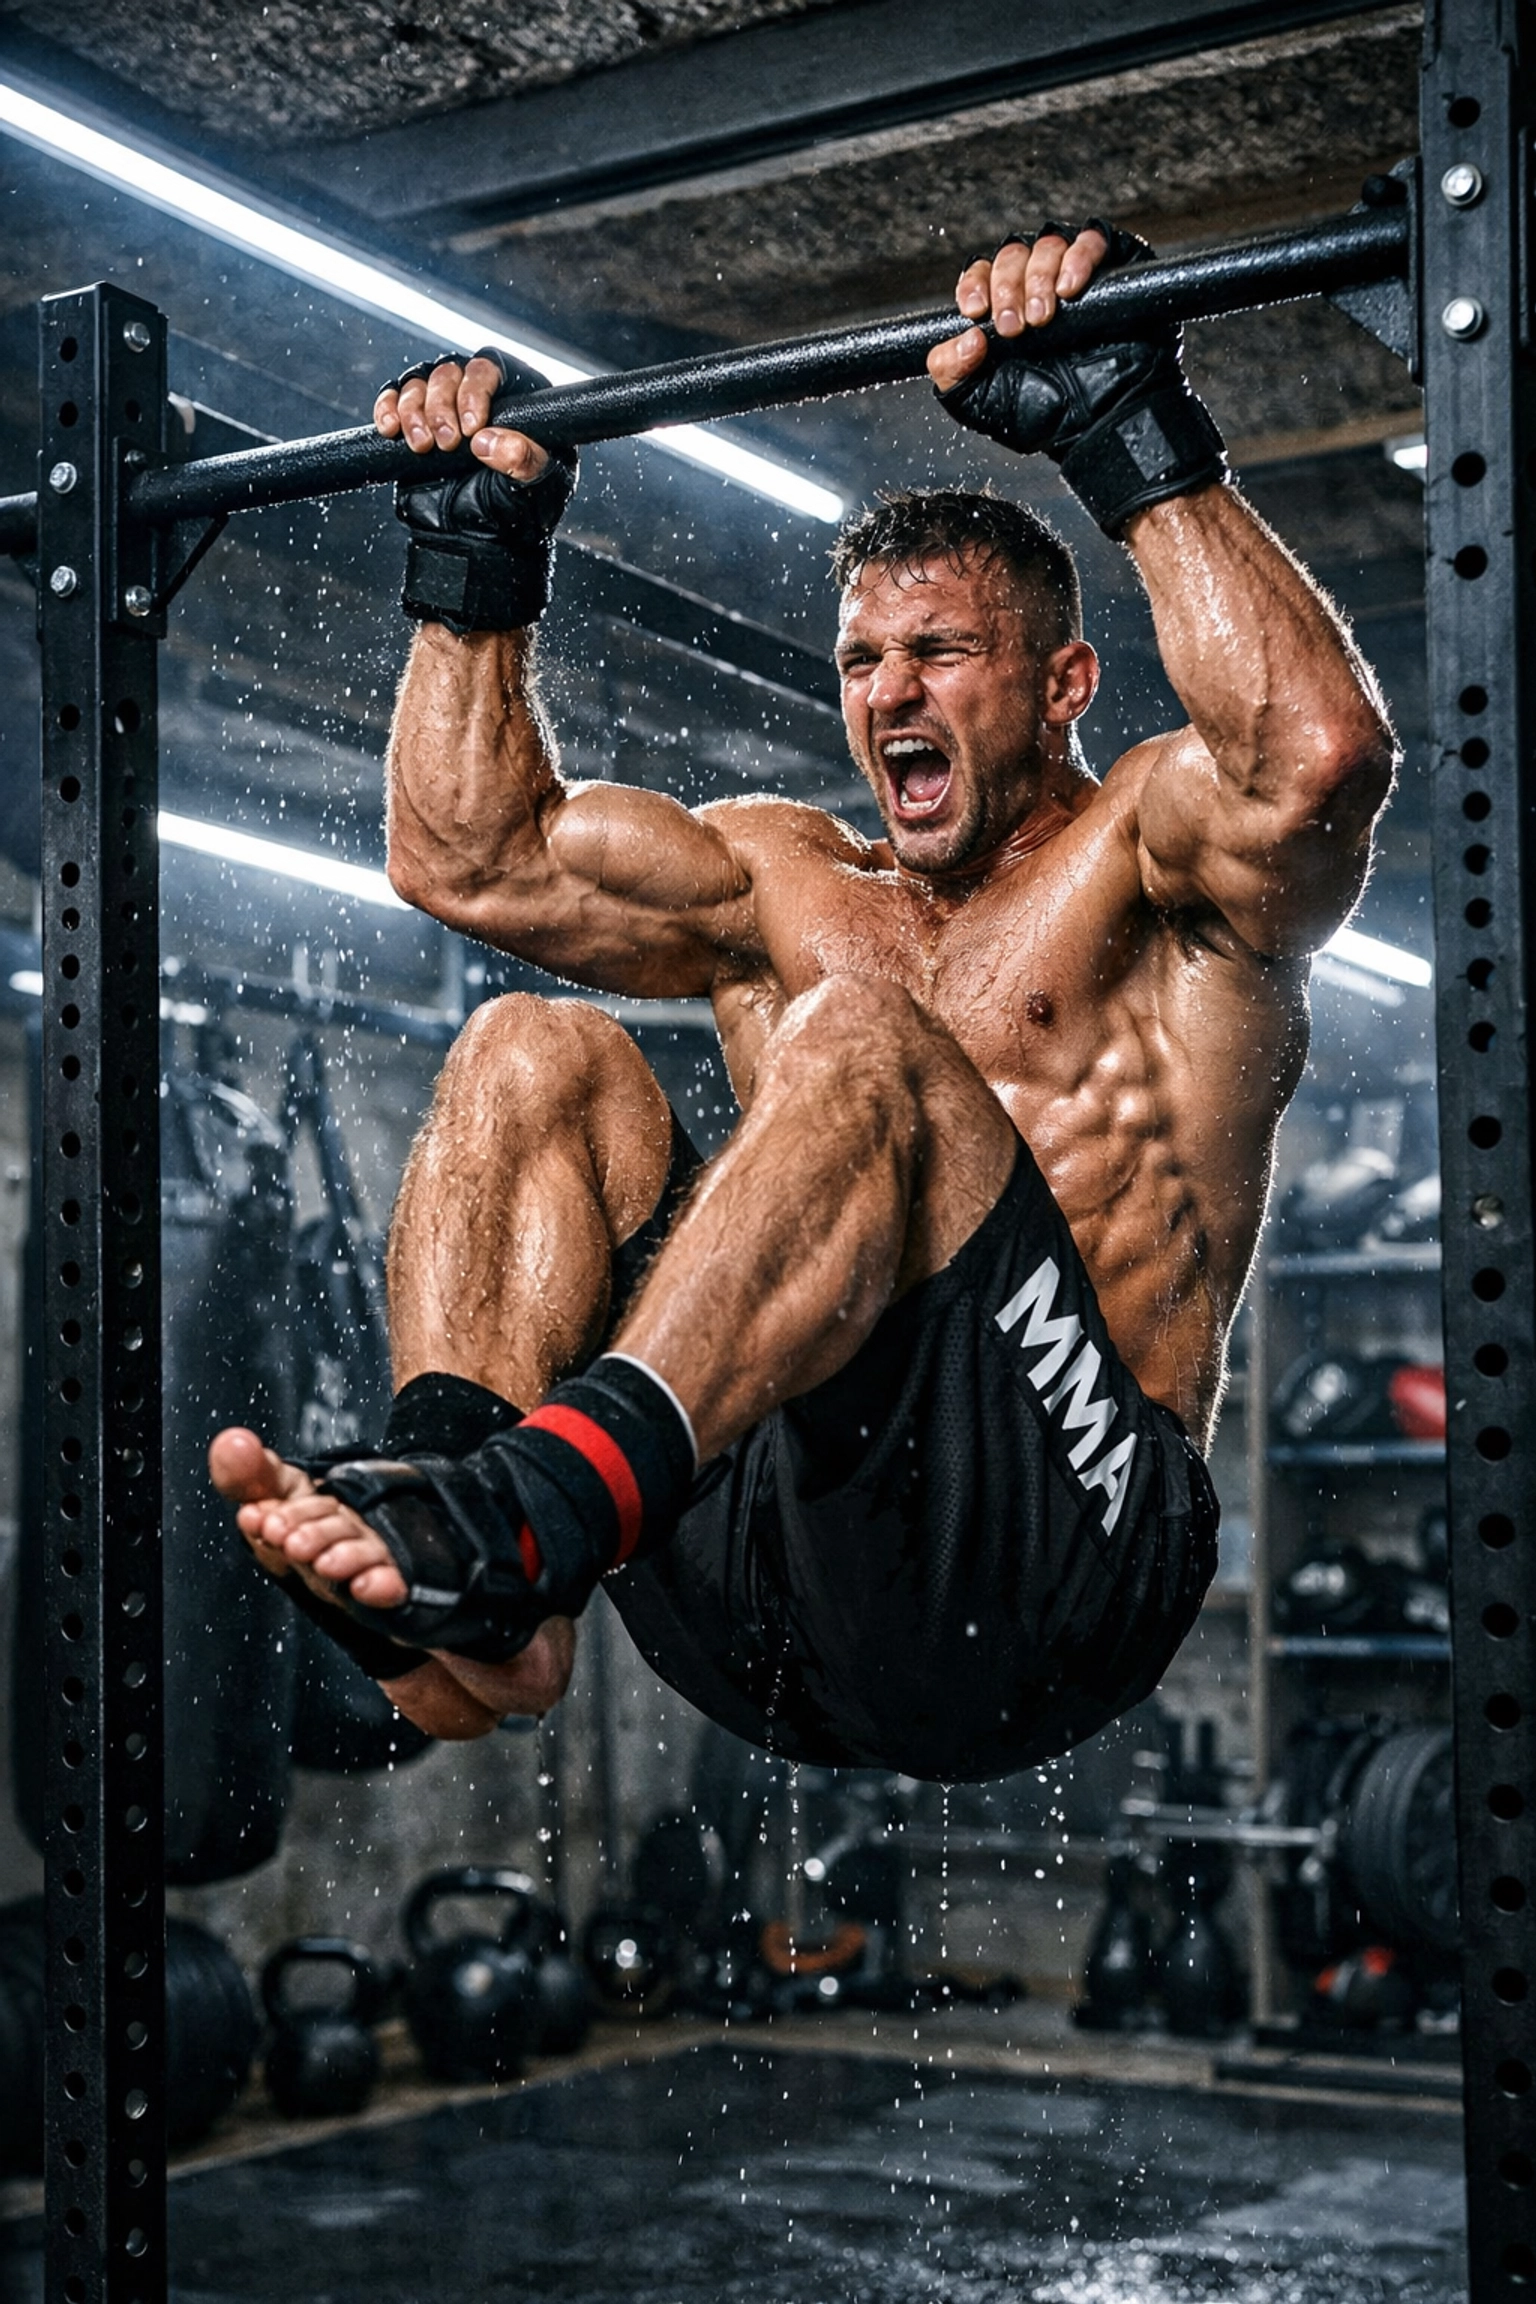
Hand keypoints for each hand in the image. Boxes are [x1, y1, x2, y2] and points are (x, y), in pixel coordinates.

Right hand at [376, 347, 577, 632]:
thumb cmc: (517, 511)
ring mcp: (443, 407)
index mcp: (516, 400)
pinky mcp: (414, 423)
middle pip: (449, 371)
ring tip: (422, 447)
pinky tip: (390, 429)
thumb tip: (488, 440)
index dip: (475, 391)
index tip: (471, 429)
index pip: (490, 369)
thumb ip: (524, 460)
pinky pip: (393, 397)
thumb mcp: (536, 488)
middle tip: (446, 445)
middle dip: (441, 406)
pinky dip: (387, 408)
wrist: (477, 541)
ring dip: (413, 411)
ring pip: (418, 382)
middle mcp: (478, 395)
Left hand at [925, 218, 1226, 537]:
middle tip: (1014, 328)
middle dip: (1007, 289)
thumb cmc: (1045, 415)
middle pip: (1011, 256)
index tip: (976, 311)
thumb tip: (964, 338)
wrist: (1100, 423)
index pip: (980, 274)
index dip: (975, 285)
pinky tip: (1071, 289)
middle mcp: (1034, 287)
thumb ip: (950, 374)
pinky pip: (1092, 241)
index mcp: (1001, 309)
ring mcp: (1072, 276)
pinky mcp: (1110, 270)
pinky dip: (1078, 258)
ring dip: (1039, 278)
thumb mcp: (979, 402)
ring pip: (1047, 245)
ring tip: (1044, 317)